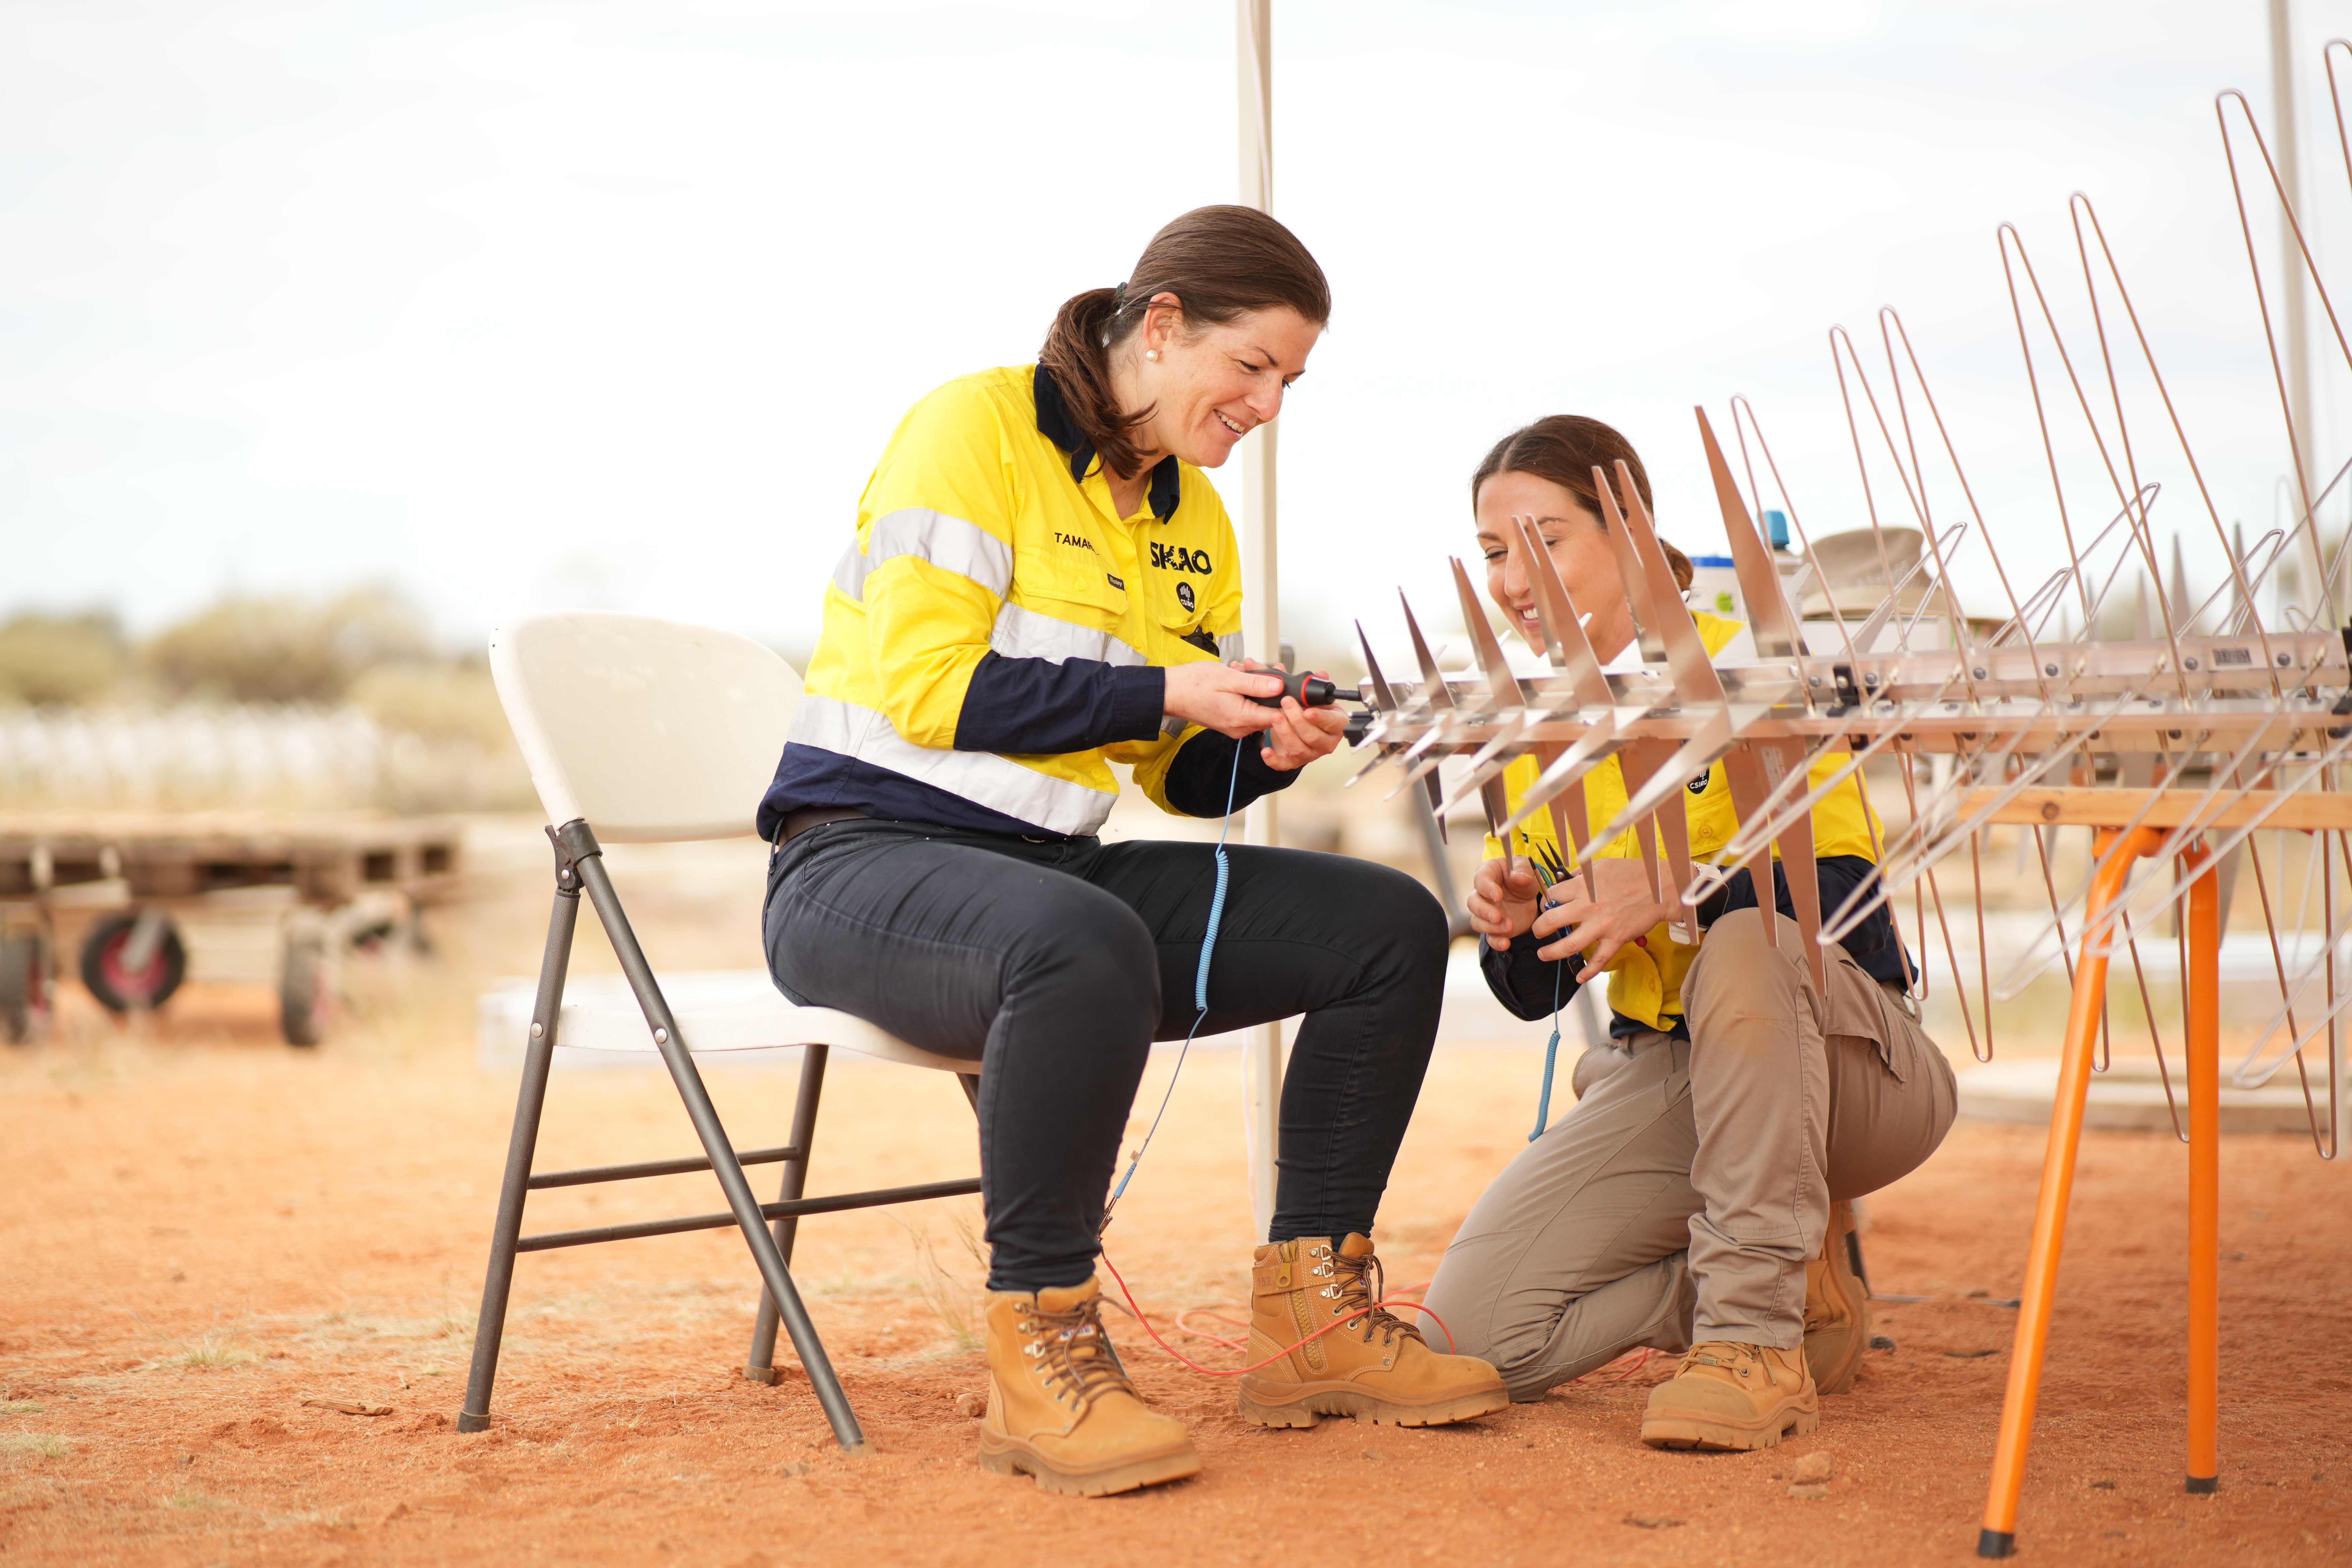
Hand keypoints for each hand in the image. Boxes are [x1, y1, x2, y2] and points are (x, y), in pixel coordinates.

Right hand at [1163, 658, 1283, 738]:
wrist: (1170, 693)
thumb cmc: (1193, 684)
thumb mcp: (1228, 679)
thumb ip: (1256, 684)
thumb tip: (1279, 687)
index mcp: (1242, 718)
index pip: (1279, 716)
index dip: (1288, 700)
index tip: (1289, 682)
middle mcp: (1240, 727)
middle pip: (1270, 711)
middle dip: (1271, 687)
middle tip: (1263, 666)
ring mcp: (1234, 726)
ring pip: (1258, 707)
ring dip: (1257, 687)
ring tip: (1246, 667)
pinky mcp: (1229, 721)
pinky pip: (1247, 708)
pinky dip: (1247, 692)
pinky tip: (1239, 676)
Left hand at [1249, 661, 1347, 771]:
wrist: (1300, 728)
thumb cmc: (1310, 711)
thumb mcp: (1314, 697)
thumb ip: (1315, 685)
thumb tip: (1320, 673)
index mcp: (1335, 724)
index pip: (1333, 723)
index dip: (1321, 718)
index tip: (1308, 710)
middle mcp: (1325, 742)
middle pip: (1313, 736)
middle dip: (1297, 720)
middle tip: (1285, 703)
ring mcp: (1310, 754)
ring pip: (1298, 748)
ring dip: (1285, 732)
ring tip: (1275, 717)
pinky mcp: (1293, 762)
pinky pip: (1284, 764)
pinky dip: (1273, 759)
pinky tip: (1265, 750)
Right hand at [1468, 855, 1545, 946]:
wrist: (1528, 899)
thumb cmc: (1523, 878)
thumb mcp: (1527, 870)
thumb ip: (1523, 870)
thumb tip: (1518, 877)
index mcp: (1488, 873)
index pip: (1480, 879)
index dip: (1486, 888)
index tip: (1498, 896)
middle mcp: (1481, 893)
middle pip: (1472, 903)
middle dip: (1483, 911)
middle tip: (1497, 917)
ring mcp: (1485, 912)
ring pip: (1476, 922)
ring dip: (1490, 927)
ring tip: (1509, 926)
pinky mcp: (1493, 927)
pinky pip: (1489, 937)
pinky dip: (1496, 942)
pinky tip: (1506, 943)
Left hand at [1527, 857, 1672, 982]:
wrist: (1662, 888)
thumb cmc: (1634, 873)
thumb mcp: (1603, 864)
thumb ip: (1582, 873)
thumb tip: (1567, 877)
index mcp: (1583, 886)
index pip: (1552, 895)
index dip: (1546, 901)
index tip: (1547, 906)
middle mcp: (1587, 906)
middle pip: (1551, 920)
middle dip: (1539, 928)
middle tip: (1537, 932)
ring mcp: (1601, 925)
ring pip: (1568, 945)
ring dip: (1551, 952)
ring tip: (1543, 954)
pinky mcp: (1616, 939)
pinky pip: (1598, 960)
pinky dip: (1587, 972)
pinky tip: (1578, 977)